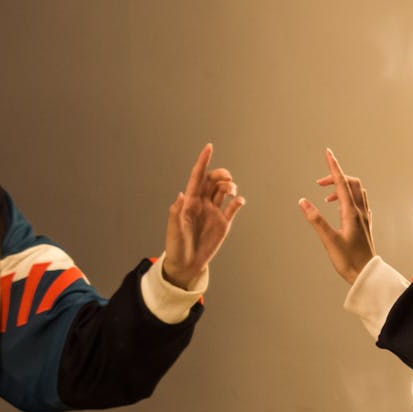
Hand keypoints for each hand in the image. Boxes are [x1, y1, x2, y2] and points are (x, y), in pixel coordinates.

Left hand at [163, 143, 244, 288]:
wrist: (186, 264)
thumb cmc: (176, 246)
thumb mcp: (173, 229)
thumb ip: (177, 211)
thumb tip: (182, 193)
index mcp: (189, 201)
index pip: (197, 177)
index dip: (203, 161)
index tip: (209, 147)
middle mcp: (202, 203)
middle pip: (213, 181)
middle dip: (221, 174)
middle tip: (227, 178)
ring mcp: (214, 212)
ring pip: (223, 191)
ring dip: (229, 185)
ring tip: (231, 190)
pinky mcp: (223, 223)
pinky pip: (232, 207)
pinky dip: (238, 201)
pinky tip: (238, 201)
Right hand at [298, 148, 375, 283]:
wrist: (366, 274)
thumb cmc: (348, 260)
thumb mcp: (328, 240)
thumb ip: (315, 220)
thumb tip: (303, 201)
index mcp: (351, 212)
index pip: (341, 183)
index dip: (333, 166)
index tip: (328, 152)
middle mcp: (359, 212)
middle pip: (351, 183)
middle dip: (335, 177)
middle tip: (319, 184)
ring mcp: (364, 217)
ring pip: (356, 191)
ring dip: (342, 187)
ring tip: (326, 196)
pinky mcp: (364, 224)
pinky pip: (359, 202)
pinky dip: (348, 196)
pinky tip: (340, 207)